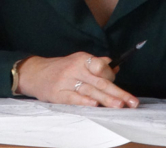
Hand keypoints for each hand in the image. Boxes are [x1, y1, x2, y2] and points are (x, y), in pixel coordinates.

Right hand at [17, 52, 138, 107]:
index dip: (110, 75)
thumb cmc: (61, 69)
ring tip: (119, 106)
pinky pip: (73, 98)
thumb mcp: (78, 61)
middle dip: (118, 92)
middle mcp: (75, 69)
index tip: (117, 81)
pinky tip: (94, 105)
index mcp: (82, 60)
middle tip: (131, 102)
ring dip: (105, 99)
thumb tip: (115, 67)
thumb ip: (97, 64)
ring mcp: (66, 82)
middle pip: (100, 82)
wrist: (35, 73)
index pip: (100, 66)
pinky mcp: (57, 94)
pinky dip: (83, 101)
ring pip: (89, 91)